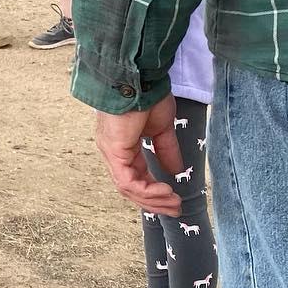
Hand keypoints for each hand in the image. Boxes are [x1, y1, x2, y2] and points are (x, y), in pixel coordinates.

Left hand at [93, 94, 182, 214]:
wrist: (141, 78)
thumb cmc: (149, 96)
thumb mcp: (161, 129)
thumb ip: (166, 150)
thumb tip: (175, 170)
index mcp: (122, 146)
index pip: (135, 177)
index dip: (154, 190)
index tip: (174, 198)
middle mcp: (113, 152)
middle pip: (130, 187)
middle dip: (154, 201)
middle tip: (175, 208)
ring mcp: (111, 152)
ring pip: (128, 188)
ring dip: (153, 199)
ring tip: (173, 201)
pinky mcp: (114, 151)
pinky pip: (128, 181)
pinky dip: (147, 190)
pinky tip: (165, 190)